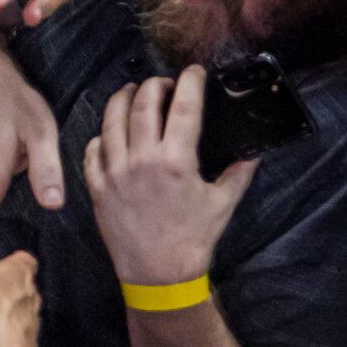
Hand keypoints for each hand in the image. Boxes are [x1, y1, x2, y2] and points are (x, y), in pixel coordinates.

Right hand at [0, 190, 40, 346]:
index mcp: (21, 268)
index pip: (19, 258)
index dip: (8, 259)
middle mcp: (31, 291)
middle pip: (17, 282)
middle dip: (4, 283)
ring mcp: (30, 318)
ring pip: (16, 306)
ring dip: (3, 305)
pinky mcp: (25, 340)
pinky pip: (12, 326)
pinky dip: (3, 324)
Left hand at [82, 69, 253, 285]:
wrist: (159, 274)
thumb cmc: (193, 240)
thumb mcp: (222, 204)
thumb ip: (238, 173)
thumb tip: (255, 152)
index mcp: (177, 161)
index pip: (184, 107)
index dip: (190, 82)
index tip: (193, 71)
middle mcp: (143, 160)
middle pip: (143, 104)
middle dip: (154, 85)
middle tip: (163, 83)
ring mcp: (115, 172)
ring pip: (112, 120)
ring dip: (122, 99)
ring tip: (131, 92)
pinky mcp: (97, 186)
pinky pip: (92, 150)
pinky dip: (100, 135)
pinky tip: (109, 132)